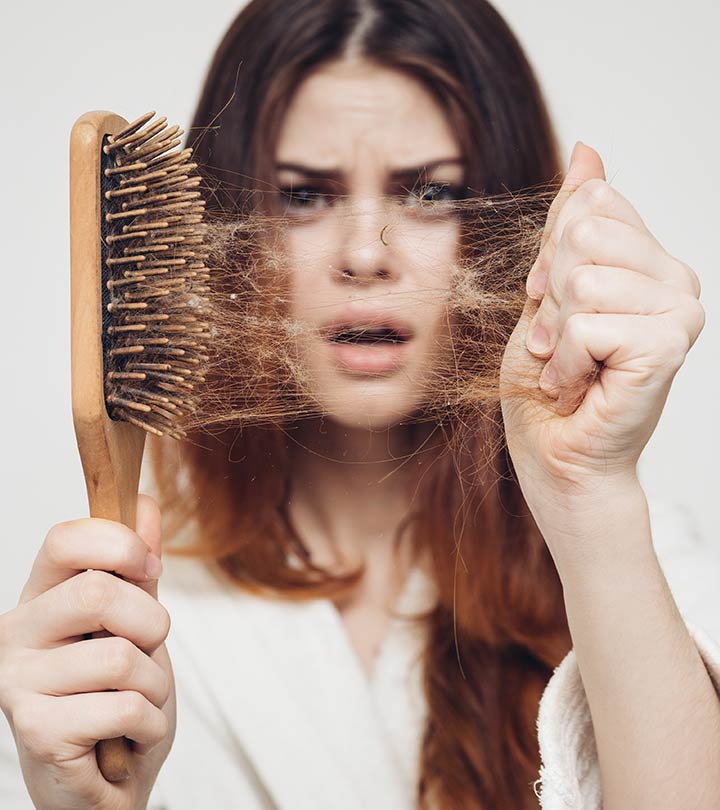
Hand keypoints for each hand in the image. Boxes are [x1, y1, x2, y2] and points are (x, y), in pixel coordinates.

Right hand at [0, 494, 174, 809]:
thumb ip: (138, 568)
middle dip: (152, 624)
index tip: (148, 570)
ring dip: (155, 684)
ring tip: (138, 699)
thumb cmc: (116, 695)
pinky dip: (150, 722)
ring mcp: (19, 682)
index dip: (120, 545)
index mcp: (40, 597)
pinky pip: (125, 707)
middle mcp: (16, 633)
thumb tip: (143, 505)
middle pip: (99, 593)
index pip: (65, 539)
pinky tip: (132, 733)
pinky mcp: (35, 731)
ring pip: (121, 657)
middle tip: (149, 649)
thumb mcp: (135, 622)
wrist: (101, 782)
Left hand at [500, 143, 703, 537]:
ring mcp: (680, 311)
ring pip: (582, 279)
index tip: (553, 306)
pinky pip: (586, 324)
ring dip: (554, 334)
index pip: (591, 205)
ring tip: (567, 365)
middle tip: (557, 342)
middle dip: (549, 296)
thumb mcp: (547, 289)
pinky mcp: (669, 345)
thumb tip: (588, 149)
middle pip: (583, 234)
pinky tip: (576, 386)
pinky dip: (563, 362)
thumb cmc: (548, 381)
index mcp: (649, 260)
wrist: (554, 453)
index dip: (550, 259)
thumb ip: (570, 223)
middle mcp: (677, 278)